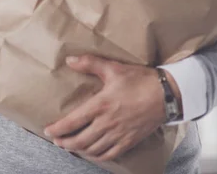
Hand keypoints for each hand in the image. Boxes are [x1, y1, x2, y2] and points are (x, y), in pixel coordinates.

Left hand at [44, 55, 181, 162]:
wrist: (168, 94)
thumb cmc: (140, 80)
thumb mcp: (113, 68)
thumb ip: (89, 63)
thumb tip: (69, 60)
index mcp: (101, 105)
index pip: (73, 122)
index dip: (58, 129)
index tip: (48, 131)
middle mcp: (107, 123)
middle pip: (80, 140)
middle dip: (65, 143)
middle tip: (57, 141)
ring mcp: (119, 134)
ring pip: (93, 149)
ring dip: (79, 150)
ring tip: (70, 146)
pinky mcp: (130, 141)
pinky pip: (109, 154)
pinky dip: (97, 155)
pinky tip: (92, 152)